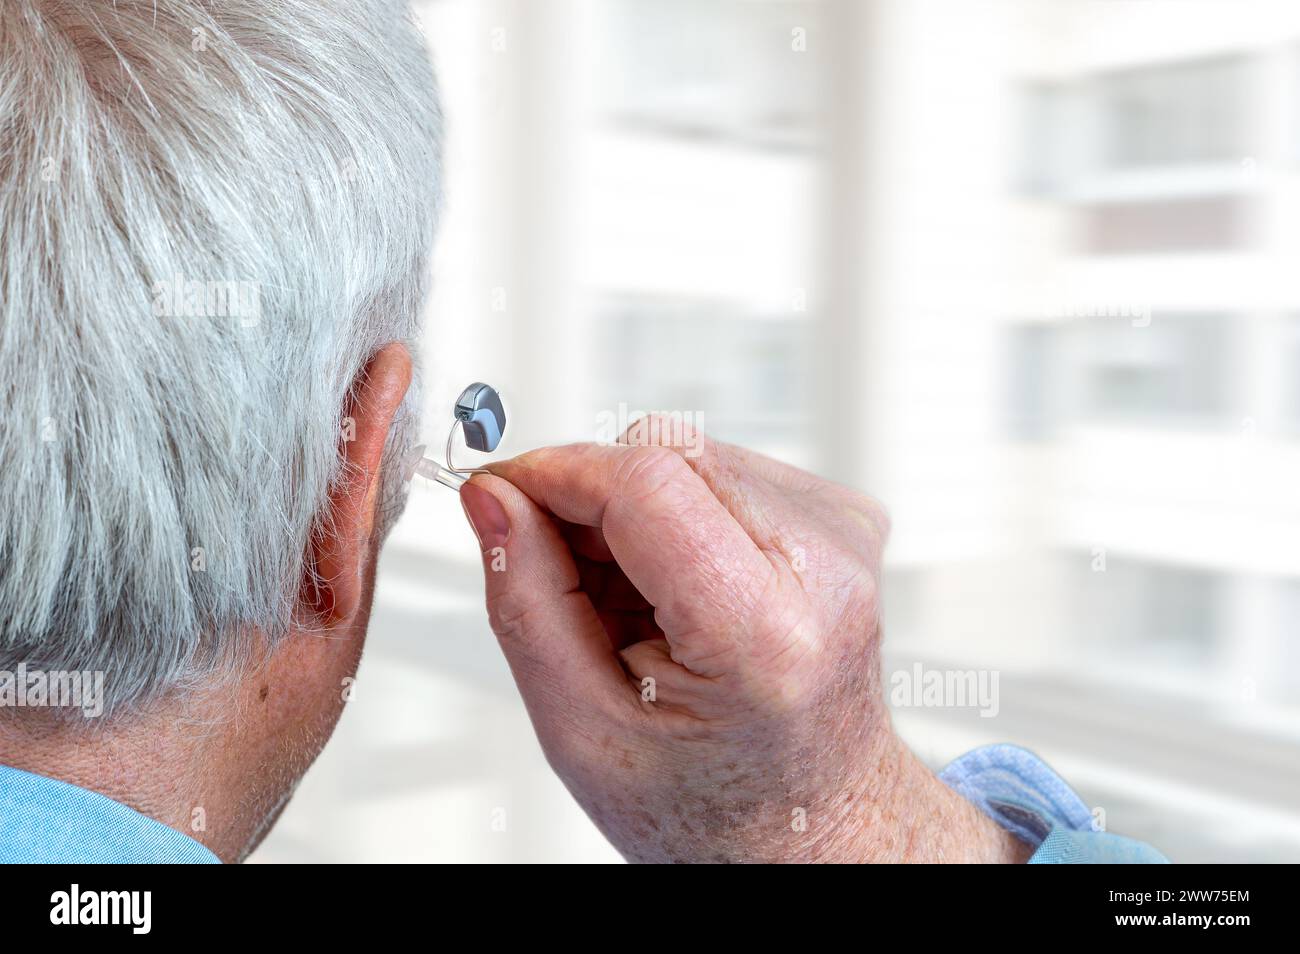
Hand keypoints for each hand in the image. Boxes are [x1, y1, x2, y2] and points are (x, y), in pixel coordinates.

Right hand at [459, 422, 1028, 862]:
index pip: (643, 482)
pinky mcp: (845, 518)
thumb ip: (527, 601)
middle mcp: (826, 569)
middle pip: (666, 455)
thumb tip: (492, 497)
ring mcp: (846, 535)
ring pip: (691, 456)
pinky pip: (725, 473)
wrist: (814, 821)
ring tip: (638, 609)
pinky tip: (680, 592)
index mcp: (765, 634)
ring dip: (636, 515)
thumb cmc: (712, 803)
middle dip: (591, 501)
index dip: (554, 473)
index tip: (500, 493)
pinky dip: (680, 518)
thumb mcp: (584, 730)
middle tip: (572, 584)